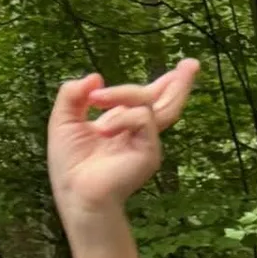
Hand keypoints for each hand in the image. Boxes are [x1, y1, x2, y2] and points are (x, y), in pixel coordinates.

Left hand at [47, 59, 199, 227]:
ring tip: (96, 100)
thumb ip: (74, 94)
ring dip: (122, 93)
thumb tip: (95, 76)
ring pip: (149, 102)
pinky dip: (121, 117)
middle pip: (166, 103)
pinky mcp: (150, 151)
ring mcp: (147, 142)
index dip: (161, 84)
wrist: (77, 193)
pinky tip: (103, 130)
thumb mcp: (64, 119)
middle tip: (192, 64)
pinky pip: (142, 117)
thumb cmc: (69, 165)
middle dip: (178, 83)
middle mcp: (139, 134)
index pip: (146, 101)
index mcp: (121, 125)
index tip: (174, 71)